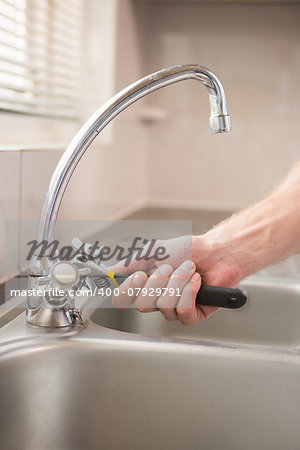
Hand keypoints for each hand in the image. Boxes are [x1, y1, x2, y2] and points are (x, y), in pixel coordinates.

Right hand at [111, 235, 241, 325]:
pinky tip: (197, 281)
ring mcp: (173, 309)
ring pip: (164, 306)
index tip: (139, 275)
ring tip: (189, 270)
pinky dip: (190, 292)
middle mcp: (156, 300)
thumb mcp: (153, 252)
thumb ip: (128, 264)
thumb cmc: (188, 250)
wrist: (216, 251)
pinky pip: (182, 312)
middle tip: (170, 267)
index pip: (122, 299)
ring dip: (178, 282)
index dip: (128, 290)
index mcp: (144, 285)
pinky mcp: (192, 316)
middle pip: (142, 304)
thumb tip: (107, 272)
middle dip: (158, 281)